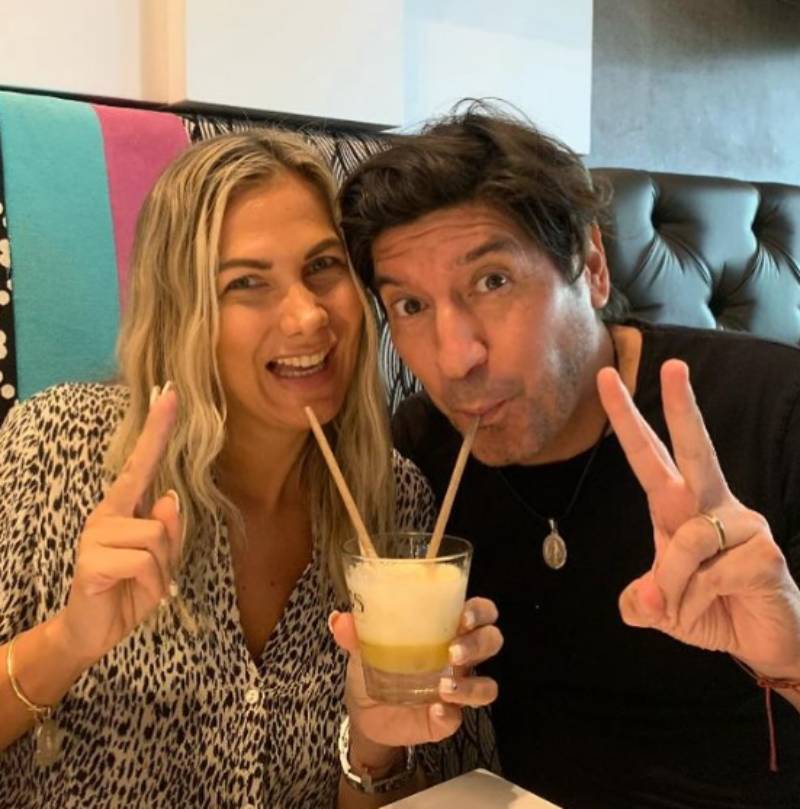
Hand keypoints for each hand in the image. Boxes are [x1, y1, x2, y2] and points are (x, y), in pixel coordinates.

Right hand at [51, 385, 183, 667]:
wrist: (92, 633)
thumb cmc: (128, 592)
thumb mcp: (160, 563)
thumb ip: (168, 531)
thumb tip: (169, 499)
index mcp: (124, 509)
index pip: (142, 463)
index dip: (157, 429)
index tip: (171, 395)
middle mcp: (107, 514)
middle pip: (157, 507)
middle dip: (167, 528)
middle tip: (158, 537)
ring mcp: (95, 536)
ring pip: (157, 539)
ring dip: (161, 571)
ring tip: (142, 585)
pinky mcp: (91, 561)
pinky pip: (144, 564)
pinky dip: (150, 585)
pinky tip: (131, 593)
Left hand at [329, 597, 501, 768]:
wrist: (363, 713)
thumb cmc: (374, 666)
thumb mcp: (362, 645)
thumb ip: (354, 631)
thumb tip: (339, 618)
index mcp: (444, 629)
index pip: (480, 611)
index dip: (481, 610)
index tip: (465, 613)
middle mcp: (458, 657)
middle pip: (491, 642)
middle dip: (479, 643)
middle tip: (453, 650)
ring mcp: (457, 689)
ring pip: (487, 686)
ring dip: (471, 685)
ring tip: (443, 687)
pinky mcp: (446, 720)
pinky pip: (459, 718)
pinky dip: (449, 715)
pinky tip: (434, 711)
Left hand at [597, 359, 799, 677]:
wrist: (767, 644)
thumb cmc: (713, 612)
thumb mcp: (662, 609)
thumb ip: (641, 601)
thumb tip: (639, 599)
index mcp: (679, 508)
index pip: (650, 456)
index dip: (627, 419)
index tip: (606, 379)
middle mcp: (713, 505)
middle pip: (695, 449)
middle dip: (682, 407)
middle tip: (672, 365)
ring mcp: (745, 525)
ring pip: (687, 537)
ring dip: (672, 582)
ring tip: (679, 605)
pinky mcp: (766, 553)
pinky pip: (711, 573)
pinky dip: (696, 600)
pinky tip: (716, 607)